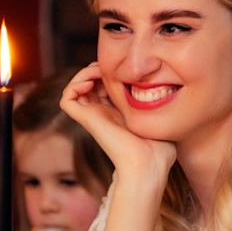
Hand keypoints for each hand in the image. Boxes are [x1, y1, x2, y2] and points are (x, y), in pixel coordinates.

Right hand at [60, 62, 175, 181]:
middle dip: (97, 69)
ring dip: (83, 74)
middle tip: (110, 67)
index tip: (125, 69)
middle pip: (90, 85)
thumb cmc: (160, 148)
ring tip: (97, 71)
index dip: (111, 73)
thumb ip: (159, 103)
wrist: (148, 163)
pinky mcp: (86, 120)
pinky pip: (67, 99)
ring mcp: (94, 117)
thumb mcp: (161, 118)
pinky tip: (89, 82)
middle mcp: (104, 114)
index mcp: (120, 113)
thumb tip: (164, 87)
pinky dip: (73, 86)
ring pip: (76, 89)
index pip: (106, 87)